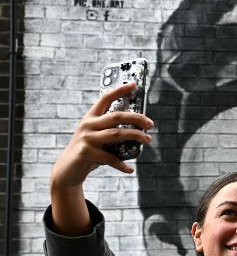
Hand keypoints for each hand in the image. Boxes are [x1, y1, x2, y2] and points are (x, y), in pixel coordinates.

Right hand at [49, 82, 153, 235]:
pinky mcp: (86, 153)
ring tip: (148, 140)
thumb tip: (138, 130)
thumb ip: (110, 131)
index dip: (119, 90)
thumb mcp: (96, 137)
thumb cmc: (87, 152)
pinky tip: (130, 170)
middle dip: (136, 118)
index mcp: (90, 118)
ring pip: (117, 134)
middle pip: (116, 116)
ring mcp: (86, 139)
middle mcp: (88, 125)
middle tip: (151, 123)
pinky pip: (110, 158)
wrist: (66, 171)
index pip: (105, 98)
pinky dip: (122, 164)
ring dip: (135, 136)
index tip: (134, 84)